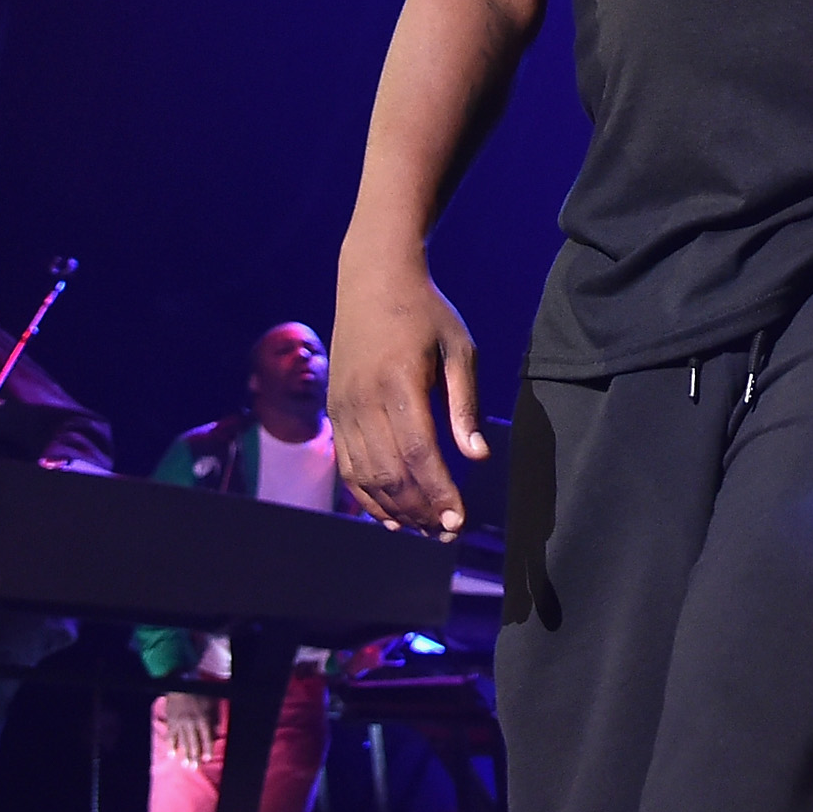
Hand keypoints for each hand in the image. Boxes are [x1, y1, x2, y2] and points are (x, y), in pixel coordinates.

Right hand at [160, 691, 217, 767]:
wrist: (181, 687)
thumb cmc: (200, 695)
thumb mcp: (212, 705)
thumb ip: (214, 719)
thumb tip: (216, 733)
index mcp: (203, 719)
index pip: (206, 737)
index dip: (207, 749)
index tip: (206, 759)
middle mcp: (191, 723)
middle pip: (193, 742)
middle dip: (194, 756)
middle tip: (194, 768)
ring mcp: (179, 723)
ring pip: (182, 741)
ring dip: (184, 754)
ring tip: (185, 765)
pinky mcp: (171, 722)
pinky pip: (170, 736)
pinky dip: (171, 746)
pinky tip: (171, 755)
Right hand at [331, 242, 487, 537]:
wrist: (372, 279)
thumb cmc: (425, 312)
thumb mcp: (458, 348)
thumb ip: (464, 404)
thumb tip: (478, 457)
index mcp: (398, 383)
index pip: (419, 453)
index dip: (439, 493)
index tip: (459, 521)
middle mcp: (362, 400)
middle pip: (390, 473)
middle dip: (420, 510)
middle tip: (448, 532)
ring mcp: (342, 407)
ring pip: (365, 476)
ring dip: (395, 509)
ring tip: (425, 529)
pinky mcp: (333, 411)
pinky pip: (346, 465)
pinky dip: (367, 496)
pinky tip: (391, 515)